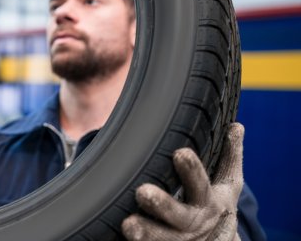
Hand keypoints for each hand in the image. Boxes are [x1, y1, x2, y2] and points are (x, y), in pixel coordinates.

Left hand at [121, 123, 243, 240]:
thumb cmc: (216, 206)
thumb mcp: (228, 185)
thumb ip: (230, 156)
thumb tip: (236, 125)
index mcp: (210, 202)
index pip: (201, 184)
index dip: (192, 170)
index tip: (180, 153)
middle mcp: (194, 223)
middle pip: (179, 216)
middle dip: (163, 205)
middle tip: (143, 192)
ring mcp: (178, 240)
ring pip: (162, 238)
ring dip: (146, 232)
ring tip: (128, 224)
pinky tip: (117, 237)